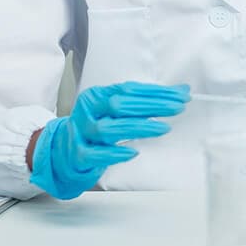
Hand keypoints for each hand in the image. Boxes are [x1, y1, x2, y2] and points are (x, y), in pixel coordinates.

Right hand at [29, 81, 188, 198]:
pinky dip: (115, 153)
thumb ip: (145, 101)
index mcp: (96, 96)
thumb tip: (182, 92)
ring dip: (138, 128)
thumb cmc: (96, 128)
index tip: (180, 95)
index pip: (128, 89)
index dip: (155, 92)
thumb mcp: (115, 111)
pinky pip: (97, 154)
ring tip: (163, 128)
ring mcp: (81, 134)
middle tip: (177, 108)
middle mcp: (87, 112)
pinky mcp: (79, 155)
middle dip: (150, 106)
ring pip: (108, 129)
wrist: (62, 151)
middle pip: (118, 105)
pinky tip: (134, 151)